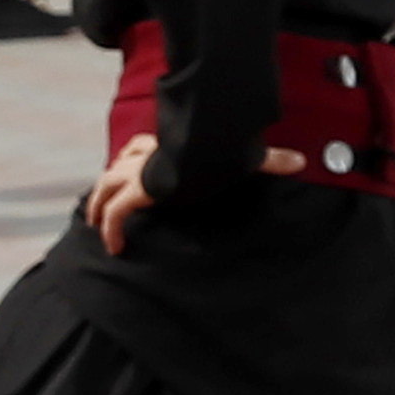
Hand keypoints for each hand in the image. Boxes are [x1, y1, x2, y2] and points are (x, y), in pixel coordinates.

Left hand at [87, 135, 302, 253]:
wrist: (202, 155)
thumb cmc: (223, 152)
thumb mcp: (247, 157)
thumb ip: (270, 160)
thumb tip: (300, 162)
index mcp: (167, 147)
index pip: (141, 148)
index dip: (135, 156)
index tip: (131, 167)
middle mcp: (146, 159)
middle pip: (116, 167)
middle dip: (109, 181)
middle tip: (103, 197)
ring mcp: (137, 176)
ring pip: (105, 187)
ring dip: (97, 203)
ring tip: (94, 219)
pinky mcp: (135, 194)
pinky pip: (115, 216)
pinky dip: (110, 231)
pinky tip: (114, 247)